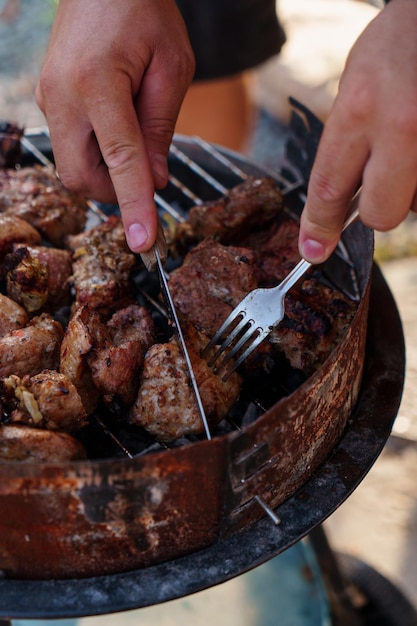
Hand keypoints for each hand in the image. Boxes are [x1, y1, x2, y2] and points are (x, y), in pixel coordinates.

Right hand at [35, 0, 194, 252]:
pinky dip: (96, 152)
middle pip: (82, 177)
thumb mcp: (172, 66)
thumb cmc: (144, 9)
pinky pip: (70, 145)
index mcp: (98, 83)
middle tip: (146, 173)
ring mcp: (49, 98)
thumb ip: (161, 128)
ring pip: (73, 166)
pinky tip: (117, 125)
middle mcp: (63, 96)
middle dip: (116, 190)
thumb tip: (155, 180)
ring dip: (107, 170)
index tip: (146, 244)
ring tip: (134, 132)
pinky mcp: (48, 98)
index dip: (135, 206)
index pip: (120, 161)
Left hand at [299, 0, 416, 262]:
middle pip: (382, 215)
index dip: (319, 227)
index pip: (329, 188)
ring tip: (410, 140)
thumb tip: (343, 191)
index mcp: (360, 108)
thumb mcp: (356, 80)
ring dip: (410, 186)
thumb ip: (347, 137)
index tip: (314, 250)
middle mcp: (401, 127)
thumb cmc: (401, 38)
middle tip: (382, 181)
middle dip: (377, 209)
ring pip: (416, 203)